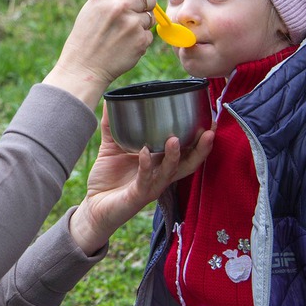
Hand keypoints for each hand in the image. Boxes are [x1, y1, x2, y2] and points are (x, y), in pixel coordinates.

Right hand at [43, 0, 156, 109]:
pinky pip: (150, 34)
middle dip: (144, 6)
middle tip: (127, 18)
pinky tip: (124, 45)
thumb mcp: (94, 5)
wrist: (83, 68)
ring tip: (122, 33)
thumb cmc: (86, 35)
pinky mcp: (140, 41)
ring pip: (151, 16)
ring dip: (142, 24)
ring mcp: (131, 24)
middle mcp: (120, 5)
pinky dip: (140, 40)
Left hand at [69, 107, 213, 254]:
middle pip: (189, 163)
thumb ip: (112, 126)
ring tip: (175, 139)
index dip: (200, 139)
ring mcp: (152, 187)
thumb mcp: (112, 148)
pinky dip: (146, 165)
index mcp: (160, 163)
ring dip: (175, 156)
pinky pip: (145, 180)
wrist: (93, 205)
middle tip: (210, 131)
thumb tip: (111, 100)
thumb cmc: (108, 178)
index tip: (211, 121)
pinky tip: (145, 152)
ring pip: (170, 172)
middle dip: (201, 148)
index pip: (186, 150)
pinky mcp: (138, 196)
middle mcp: (160, 175)